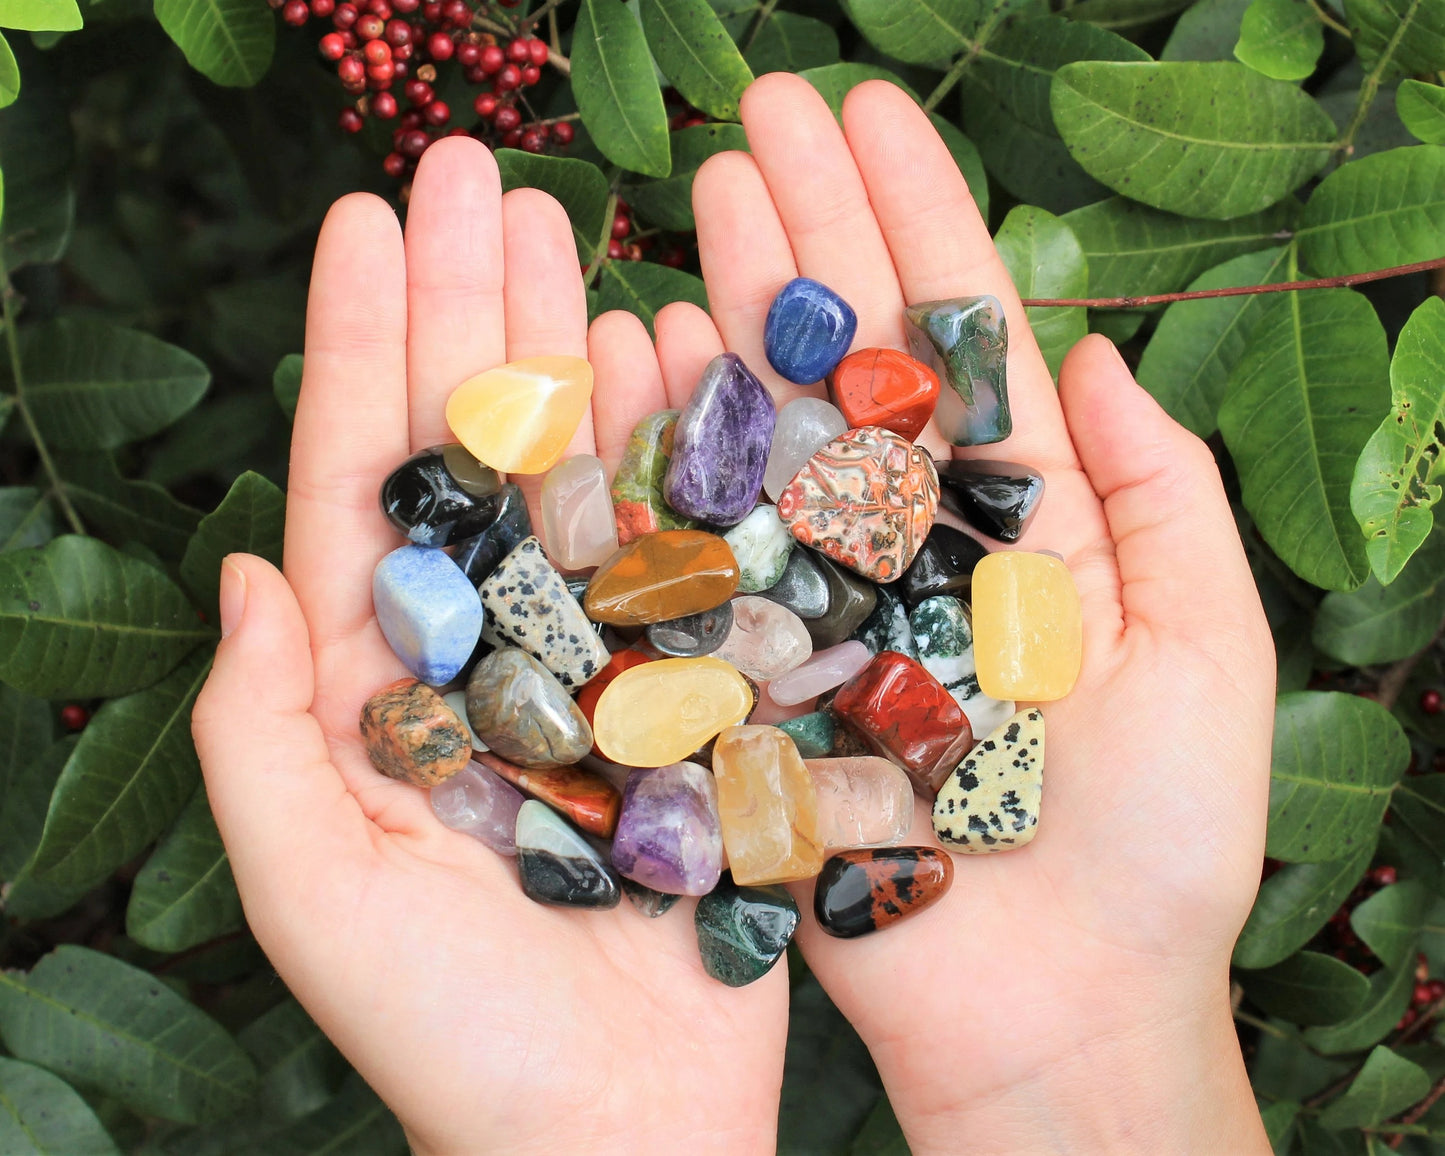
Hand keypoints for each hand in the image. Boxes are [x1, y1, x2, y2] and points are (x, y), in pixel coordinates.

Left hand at [190, 144, 787, 1155]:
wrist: (624, 1134)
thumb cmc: (455, 1040)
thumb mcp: (316, 895)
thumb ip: (260, 733)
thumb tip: (249, 569)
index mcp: (385, 681)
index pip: (364, 485)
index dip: (362, 348)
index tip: (368, 221)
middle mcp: (490, 646)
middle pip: (477, 447)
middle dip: (473, 305)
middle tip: (480, 167)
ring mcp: (601, 656)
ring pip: (586, 472)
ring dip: (577, 347)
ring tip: (575, 222)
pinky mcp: (697, 687)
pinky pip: (691, 546)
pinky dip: (685, 447)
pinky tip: (678, 350)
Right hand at [668, 75, 1275, 1152]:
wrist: (1052, 1015)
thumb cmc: (1155, 854)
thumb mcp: (1210, 659)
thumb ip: (1166, 502)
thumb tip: (1104, 354)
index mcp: (1021, 519)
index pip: (959, 337)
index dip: (914, 216)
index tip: (861, 111)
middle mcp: (907, 537)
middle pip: (853, 357)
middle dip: (809, 226)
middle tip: (754, 109)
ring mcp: (819, 595)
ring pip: (772, 426)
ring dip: (734, 304)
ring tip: (693, 186)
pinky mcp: (752, 670)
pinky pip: (706, 545)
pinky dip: (674, 444)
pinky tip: (642, 342)